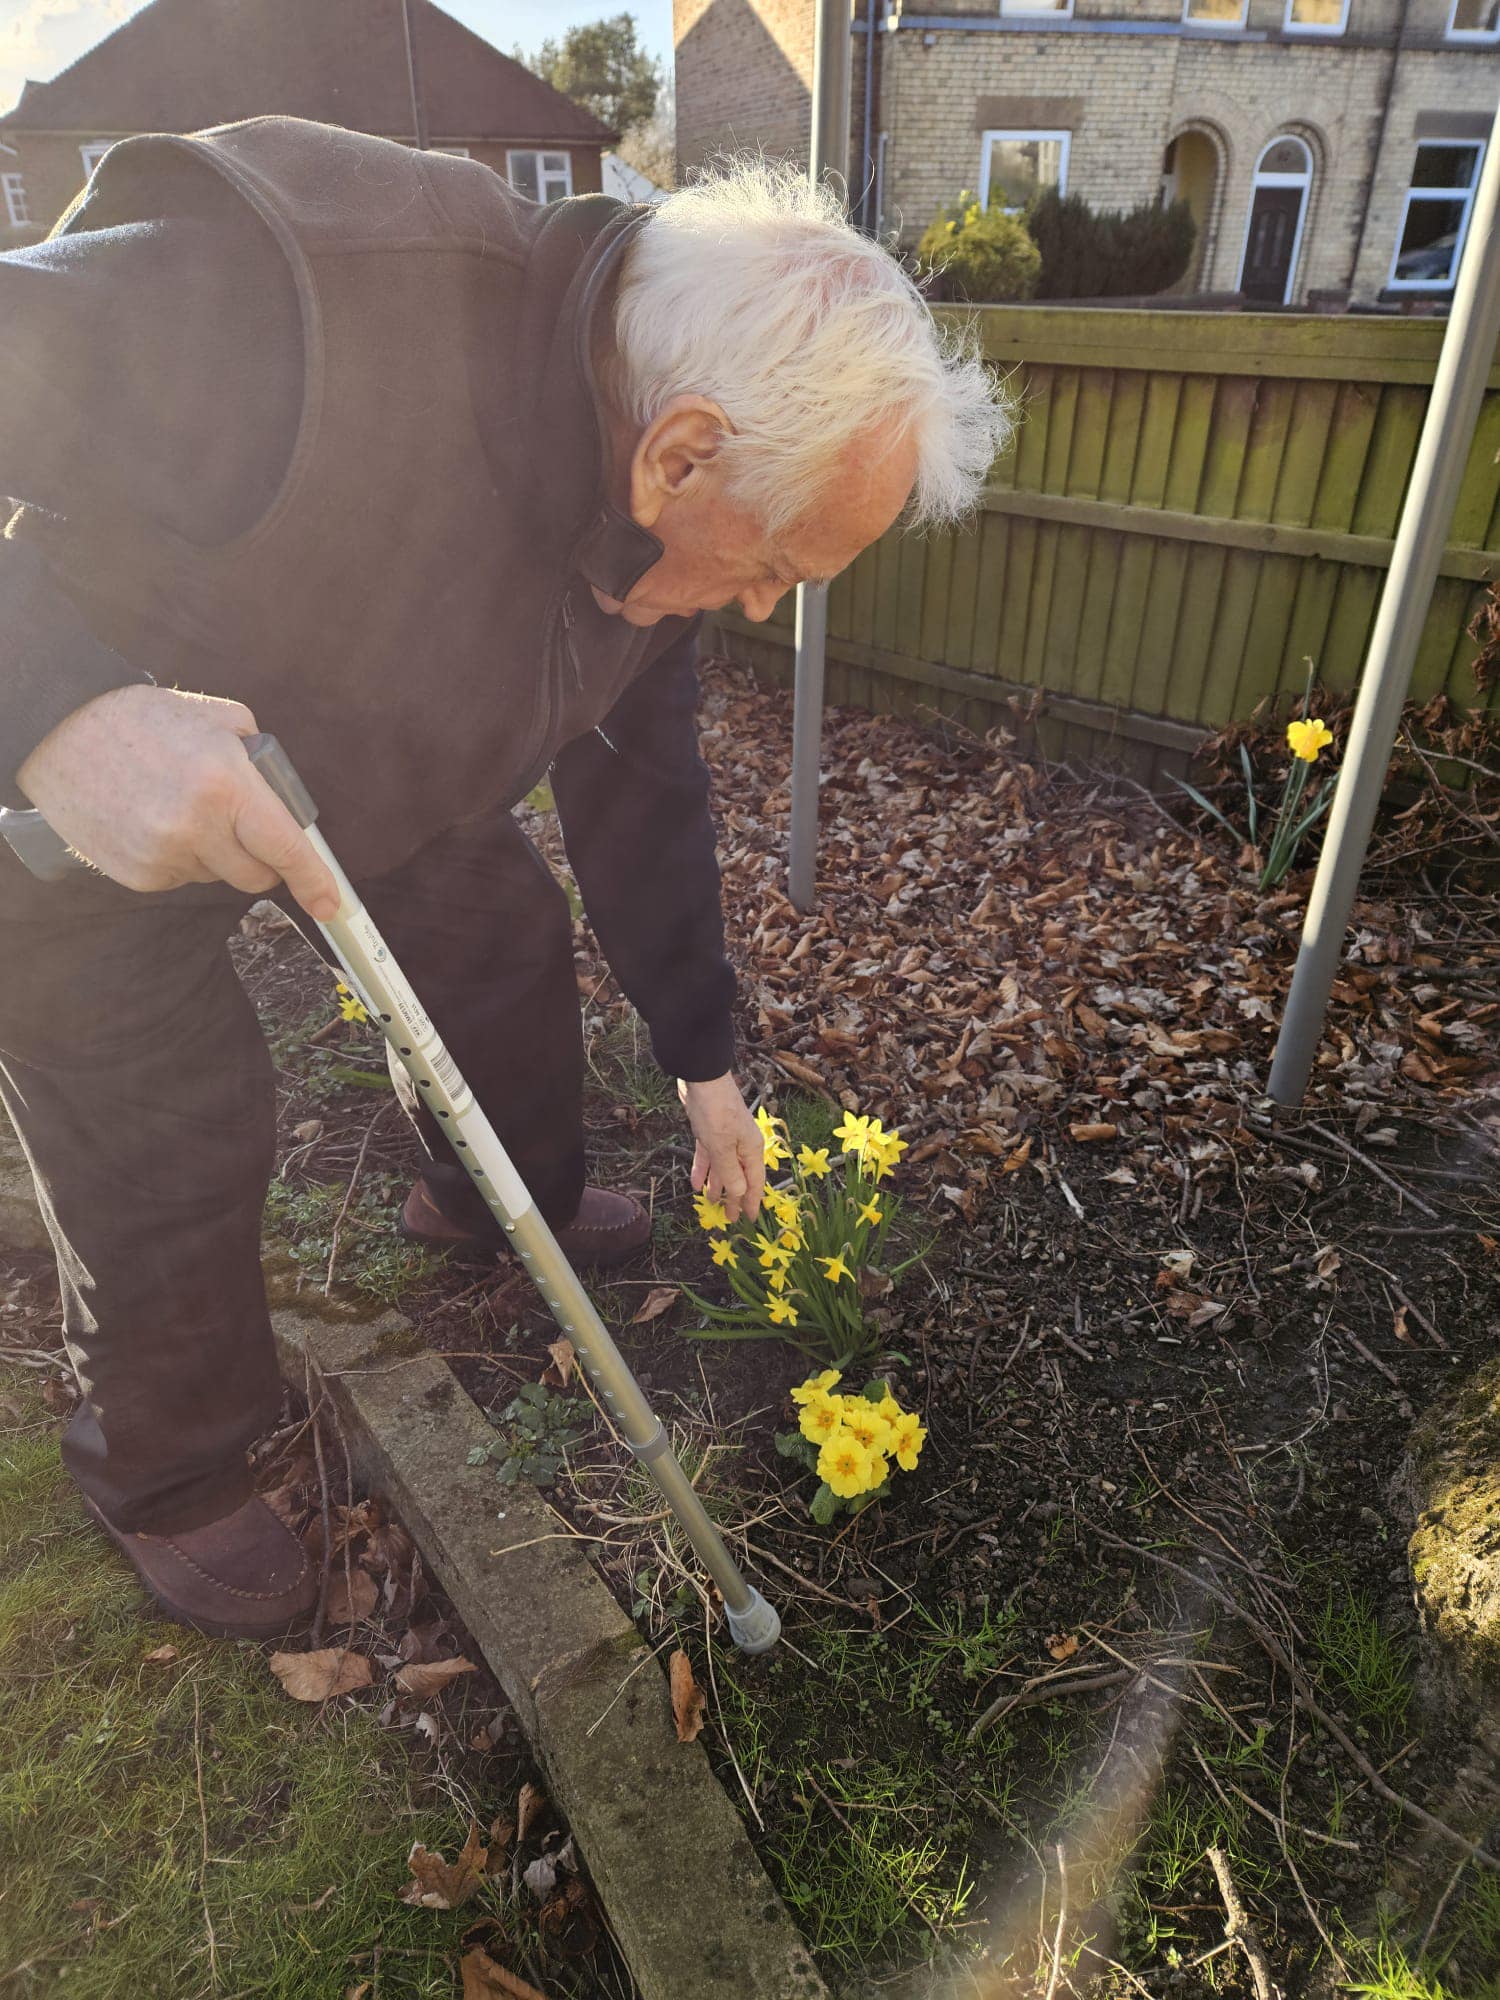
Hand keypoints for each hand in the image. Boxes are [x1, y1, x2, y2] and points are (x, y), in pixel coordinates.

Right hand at [15, 685, 339, 920]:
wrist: (60, 731)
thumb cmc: (143, 719)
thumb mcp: (219, 719)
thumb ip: (262, 760)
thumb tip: (285, 803)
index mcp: (225, 784)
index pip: (285, 847)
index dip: (315, 880)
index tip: (331, 903)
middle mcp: (196, 826)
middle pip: (256, 876)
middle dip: (261, 859)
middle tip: (241, 824)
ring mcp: (163, 855)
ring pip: (216, 876)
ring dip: (214, 852)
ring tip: (178, 806)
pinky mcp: (138, 875)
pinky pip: (181, 877)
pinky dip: (179, 857)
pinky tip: (153, 820)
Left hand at [678, 1072, 763, 1223]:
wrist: (702, 1078)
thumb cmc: (716, 1112)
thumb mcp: (722, 1147)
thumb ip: (731, 1173)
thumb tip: (739, 1196)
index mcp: (751, 1150)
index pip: (754, 1182)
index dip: (750, 1201)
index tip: (748, 1220)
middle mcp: (742, 1145)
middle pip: (739, 1177)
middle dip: (733, 1197)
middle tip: (727, 1218)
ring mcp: (726, 1138)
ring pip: (723, 1167)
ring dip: (717, 1184)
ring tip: (711, 1203)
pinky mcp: (710, 1131)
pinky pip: (708, 1155)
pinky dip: (703, 1168)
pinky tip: (695, 1183)